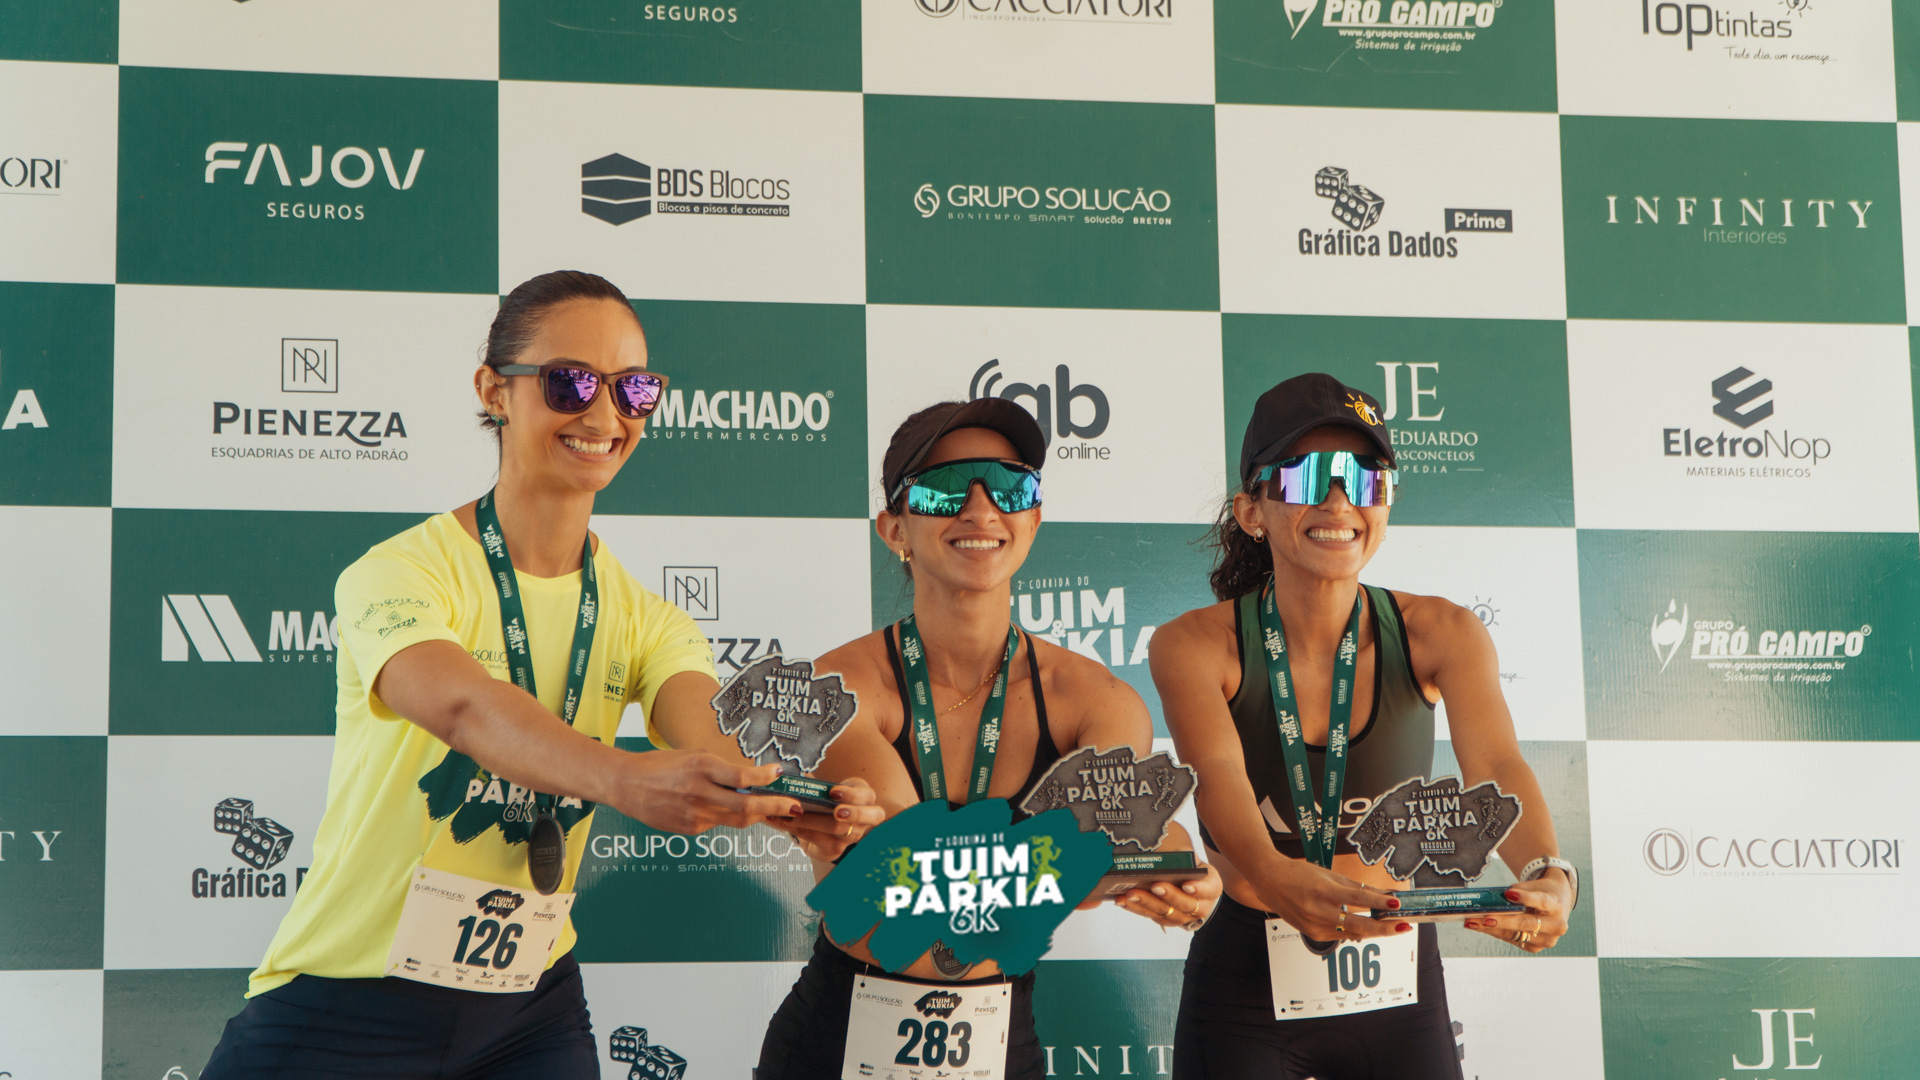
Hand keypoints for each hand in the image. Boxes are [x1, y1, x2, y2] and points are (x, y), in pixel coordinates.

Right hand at [610, 751, 798, 833]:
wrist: (628, 785)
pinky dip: (730, 816)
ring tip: (774, 809)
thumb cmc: (662, 766)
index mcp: (701, 768)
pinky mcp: (690, 829)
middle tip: (795, 806)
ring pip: (737, 819)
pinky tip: (731, 809)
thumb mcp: (693, 756)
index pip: (741, 776)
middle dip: (776, 806)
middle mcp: (699, 793)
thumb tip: (751, 776)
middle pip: (746, 805)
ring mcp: (695, 814)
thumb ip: (721, 768)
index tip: (779, 774)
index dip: (765, 777)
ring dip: (758, 814)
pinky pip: (719, 824)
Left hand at [769, 777, 887, 859]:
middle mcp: (863, 820)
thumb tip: (801, 776)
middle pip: (869, 818)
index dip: (853, 795)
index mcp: (864, 798)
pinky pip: (816, 839)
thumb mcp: (826, 790)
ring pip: (837, 830)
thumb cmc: (825, 804)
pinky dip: (797, 828)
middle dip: (853, 813)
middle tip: (835, 811)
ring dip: (811, 820)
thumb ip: (817, 784)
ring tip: (791, 813)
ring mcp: (851, 837)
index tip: (833, 792)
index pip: (867, 796)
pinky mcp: (835, 850)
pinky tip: (781, 821)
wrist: (818, 830)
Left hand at [1113, 864, 1223, 929]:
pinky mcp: (1167, 920)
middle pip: (1186, 904)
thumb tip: (1160, 850)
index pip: (1210, 888)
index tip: (1186, 883)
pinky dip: (1136, 908)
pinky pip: (1152, 916)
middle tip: (1154, 886)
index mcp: (1211, 885)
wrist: (1182, 875)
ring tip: (1130, 894)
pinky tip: (1122, 900)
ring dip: (1147, 904)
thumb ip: (1180, 855)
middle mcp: (1202, 905)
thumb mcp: (1187, 855)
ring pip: (1167, 914)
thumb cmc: (1185, 863)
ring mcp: (1185, 916)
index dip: (1199, 888)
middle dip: (1169, 895)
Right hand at [1256, 858, 1409, 942]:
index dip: (1379, 903)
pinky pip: (1341, 935)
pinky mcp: (1312, 934)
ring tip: (1393, 926)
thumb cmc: (1298, 873)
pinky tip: (1368, 927)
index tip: (1397, 904)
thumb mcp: (1328, 875)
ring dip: (1374, 931)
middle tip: (1404, 926)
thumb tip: (1382, 895)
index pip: (1357, 898)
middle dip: (1384, 928)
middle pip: (1358, 924)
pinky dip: (1356, 932)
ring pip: (1352, 933)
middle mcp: (1317, 910)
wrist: (1268, 881)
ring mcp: (1314, 925)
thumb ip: (1356, 888)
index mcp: (1322, 889)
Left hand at [1465, 871, 1571, 952]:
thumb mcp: (1531, 887)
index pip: (1542, 901)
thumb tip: (1489, 902)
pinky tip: (1479, 926)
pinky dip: (1495, 932)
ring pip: (1516, 934)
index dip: (1526, 898)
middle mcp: (1556, 926)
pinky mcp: (1535, 948)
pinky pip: (1512, 940)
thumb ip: (1514, 893)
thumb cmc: (1540, 892)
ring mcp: (1547, 940)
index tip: (1509, 893)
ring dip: (1492, 929)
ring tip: (1472, 922)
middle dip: (1503, 921)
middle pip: (1526, 923)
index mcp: (1556, 905)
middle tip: (1484, 918)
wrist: (1556, 904)